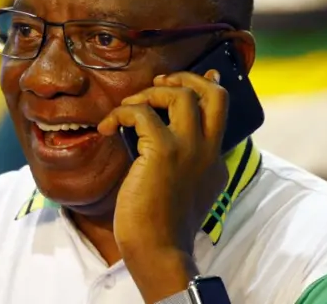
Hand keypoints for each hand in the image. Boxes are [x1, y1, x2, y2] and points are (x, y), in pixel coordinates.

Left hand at [97, 70, 228, 302]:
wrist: (158, 249)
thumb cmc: (163, 224)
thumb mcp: (185, 191)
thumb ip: (183, 164)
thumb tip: (157, 137)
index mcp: (216, 161)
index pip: (219, 112)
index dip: (204, 89)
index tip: (189, 79)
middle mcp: (209, 150)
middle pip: (213, 93)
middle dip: (186, 77)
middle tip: (160, 81)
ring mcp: (190, 147)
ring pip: (180, 94)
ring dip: (149, 92)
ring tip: (128, 107)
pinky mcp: (163, 150)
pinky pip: (140, 112)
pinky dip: (120, 113)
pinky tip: (106, 128)